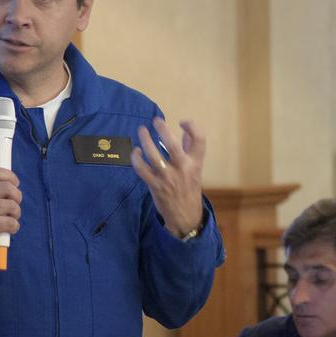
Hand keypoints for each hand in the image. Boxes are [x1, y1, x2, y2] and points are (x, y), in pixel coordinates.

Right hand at [0, 167, 21, 284]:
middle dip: (17, 197)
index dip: (10, 176)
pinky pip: (10, 222)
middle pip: (7, 187)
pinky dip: (14, 227)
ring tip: (9, 219)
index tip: (15, 184)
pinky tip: (8, 229)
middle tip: (14, 206)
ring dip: (16, 214)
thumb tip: (13, 185)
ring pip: (12, 206)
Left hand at [130, 117, 204, 237]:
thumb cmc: (190, 188)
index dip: (192, 126)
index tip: (182, 122)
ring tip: (141, 130)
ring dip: (145, 140)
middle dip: (163, 129)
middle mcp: (183, 168)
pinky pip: (142, 169)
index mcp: (196, 163)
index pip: (199, 140)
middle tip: (156, 120)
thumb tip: (186, 132)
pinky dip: (136, 158)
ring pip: (153, 155)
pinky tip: (136, 152)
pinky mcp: (155, 186)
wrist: (185, 216)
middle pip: (172, 144)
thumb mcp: (196, 169)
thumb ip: (191, 150)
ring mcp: (168, 178)